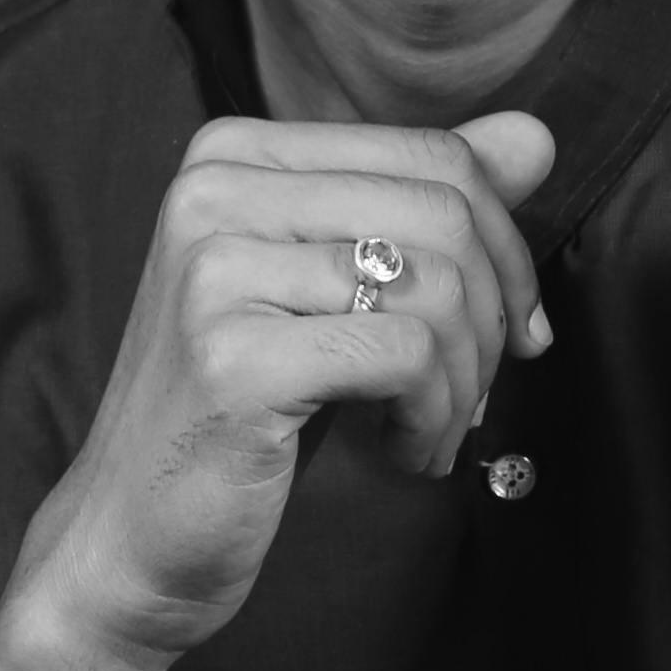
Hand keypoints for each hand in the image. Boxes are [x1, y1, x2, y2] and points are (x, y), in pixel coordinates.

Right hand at [0, 108, 554, 670]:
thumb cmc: (244, 411)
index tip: (515, 328)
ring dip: (465, 381)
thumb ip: (428, 206)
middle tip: (480, 393)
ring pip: (435, 287)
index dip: (505, 247)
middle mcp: (213, 193)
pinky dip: (434, 418)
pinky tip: (402, 454)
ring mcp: (215, 271)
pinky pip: (408, 358)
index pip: (433, 156)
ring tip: (433, 433)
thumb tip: (536, 136)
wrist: (134, 534)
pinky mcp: (235, 358)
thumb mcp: (338, 291)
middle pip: (443, 215)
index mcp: (234, 154)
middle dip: (494, 316)